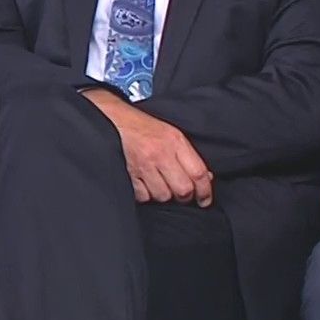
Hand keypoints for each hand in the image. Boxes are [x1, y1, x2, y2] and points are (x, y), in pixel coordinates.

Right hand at [81, 89, 212, 206]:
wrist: (113, 120)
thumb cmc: (143, 128)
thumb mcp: (172, 134)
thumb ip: (189, 156)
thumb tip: (206, 178)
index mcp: (175, 141)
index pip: (198, 173)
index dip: (205, 191)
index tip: (205, 200)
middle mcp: (161, 154)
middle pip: (183, 189)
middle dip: (185, 197)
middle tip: (182, 194)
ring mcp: (143, 165)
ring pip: (163, 196)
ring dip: (163, 195)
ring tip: (160, 184)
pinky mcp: (128, 175)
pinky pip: (144, 196)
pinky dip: (146, 194)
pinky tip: (145, 184)